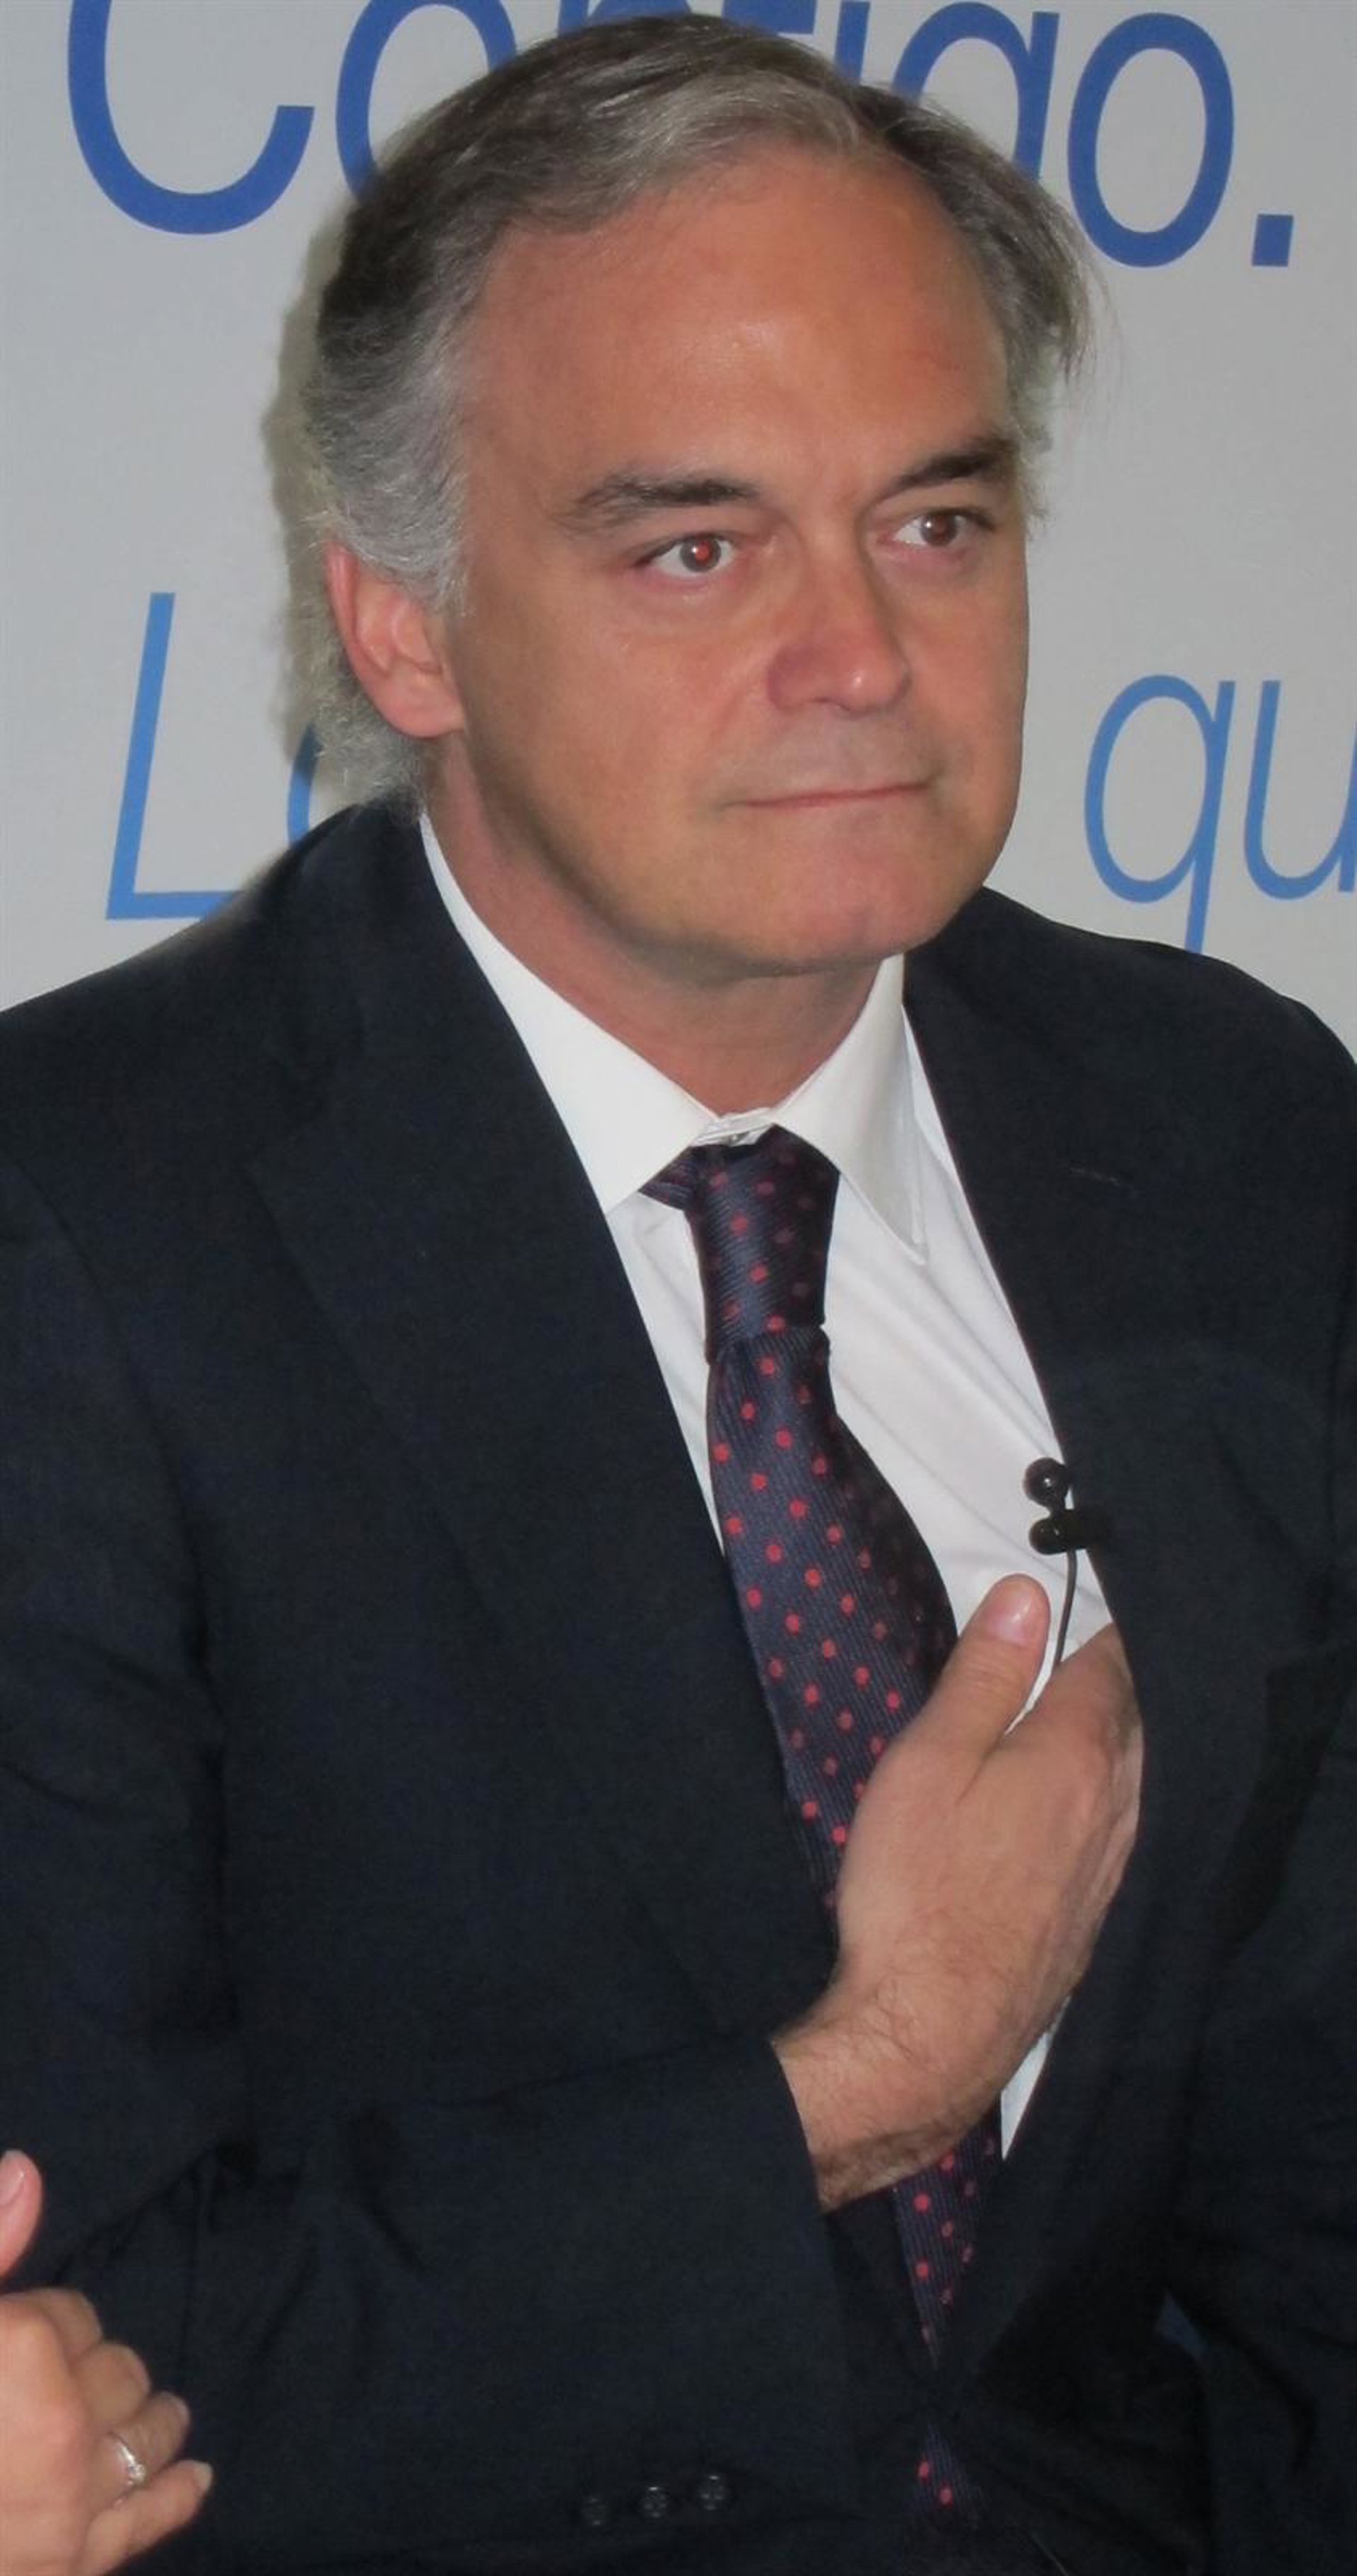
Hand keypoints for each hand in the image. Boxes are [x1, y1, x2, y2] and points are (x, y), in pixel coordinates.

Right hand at [0, 2152, 211, 2575]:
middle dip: (99, 2368)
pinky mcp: (76, 2564)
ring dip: (152, 2419)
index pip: (69, 2313)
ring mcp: (74, 2501)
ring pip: (145, 2437)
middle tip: (79, 2376)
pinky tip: (194, 2477)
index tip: (22, 2334)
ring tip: (160, 2410)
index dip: (45, 2320)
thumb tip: (26, 2169)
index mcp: (20, 2350)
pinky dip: (176, 2492)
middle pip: (116, 2372)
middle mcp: (61, 2424)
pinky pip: (147, 2517)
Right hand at [775, 1577, 1141, 2208]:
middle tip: (1087, 1646)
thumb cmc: (916, 1890)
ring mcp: (1112, 1869)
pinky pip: (1126, 1831)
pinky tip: (1084, 1803)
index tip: (1080, 1598)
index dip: (1100, 1626)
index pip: (1113, 1668)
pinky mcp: (1095, 1916)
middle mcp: (1117, 1808)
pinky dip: (1114, 1797)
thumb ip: (984, 1677)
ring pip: (1140, 1780)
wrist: (930, 2035)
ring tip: (1089, 1712)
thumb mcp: (929, 1762)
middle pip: (1139, 1722)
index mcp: (1078, 1756)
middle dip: (1119, 1681)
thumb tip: (1028, 1594)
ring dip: (1122, 1740)